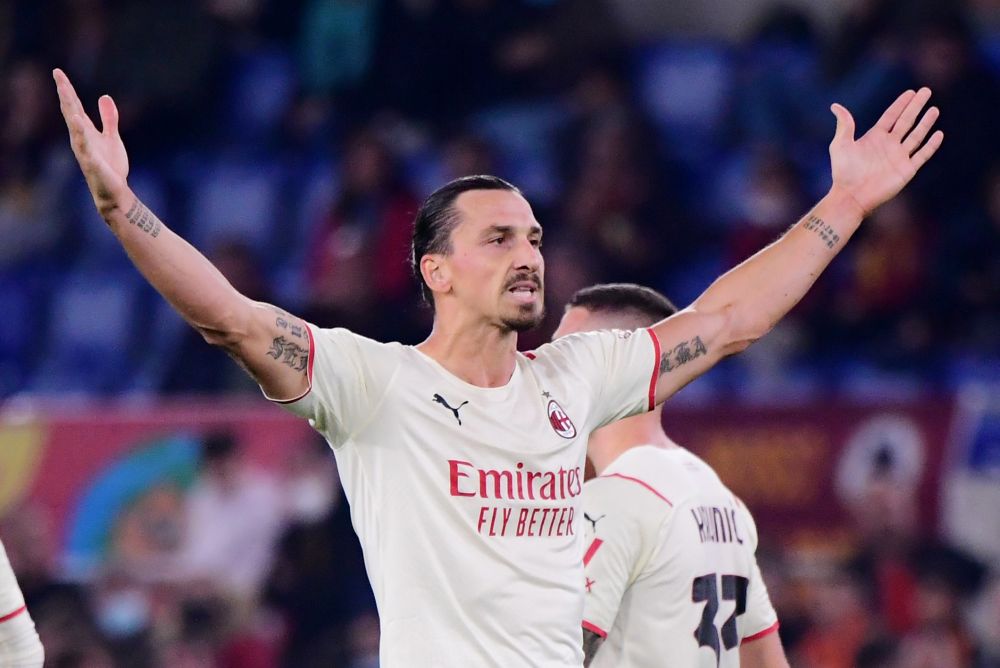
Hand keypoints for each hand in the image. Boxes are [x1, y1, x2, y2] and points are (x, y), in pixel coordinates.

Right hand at [53, 68, 129, 216]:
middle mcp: (80, 138)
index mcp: (85, 131)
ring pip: (75, 127)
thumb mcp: (112, 137)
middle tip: (58, 75)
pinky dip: (81, 135)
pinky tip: (77, 122)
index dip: (67, 89)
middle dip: (65, 94)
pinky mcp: (93, 163)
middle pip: (71, 112)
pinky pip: (85, 148)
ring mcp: (85, 150)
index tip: (58, 72)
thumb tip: (104, 96)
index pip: (74, 106)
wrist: (114, 191)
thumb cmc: (110, 165)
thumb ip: (108, 118)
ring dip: (71, 110)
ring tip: (66, 93)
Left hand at [828, 88, 942, 215]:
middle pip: (906, 121)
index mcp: (874, 137)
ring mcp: (899, 157)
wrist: (851, 196)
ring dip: (926, 123)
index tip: (911, 92)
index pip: (891, 116)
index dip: (901, 104)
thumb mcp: (840, 145)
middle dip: (916, 106)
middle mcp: (889, 145)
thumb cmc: (843, 172)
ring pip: (916, 135)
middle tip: (926, 91)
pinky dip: (931, 145)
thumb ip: (844, 125)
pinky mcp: (906, 170)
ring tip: (934, 109)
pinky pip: (922, 155)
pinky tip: (939, 134)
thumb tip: (835, 105)